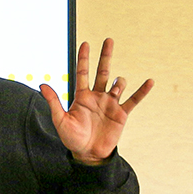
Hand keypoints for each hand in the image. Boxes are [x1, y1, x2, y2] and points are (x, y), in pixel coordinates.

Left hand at [40, 38, 152, 165]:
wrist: (88, 153)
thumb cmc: (72, 137)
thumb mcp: (60, 119)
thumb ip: (54, 101)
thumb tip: (42, 85)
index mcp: (81, 96)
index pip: (82, 72)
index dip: (84, 58)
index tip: (86, 44)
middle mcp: (97, 96)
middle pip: (102, 72)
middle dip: (105, 56)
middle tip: (108, 40)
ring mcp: (110, 104)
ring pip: (117, 84)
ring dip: (118, 82)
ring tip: (115, 87)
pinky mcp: (121, 113)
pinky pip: (133, 100)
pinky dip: (141, 91)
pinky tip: (149, 82)